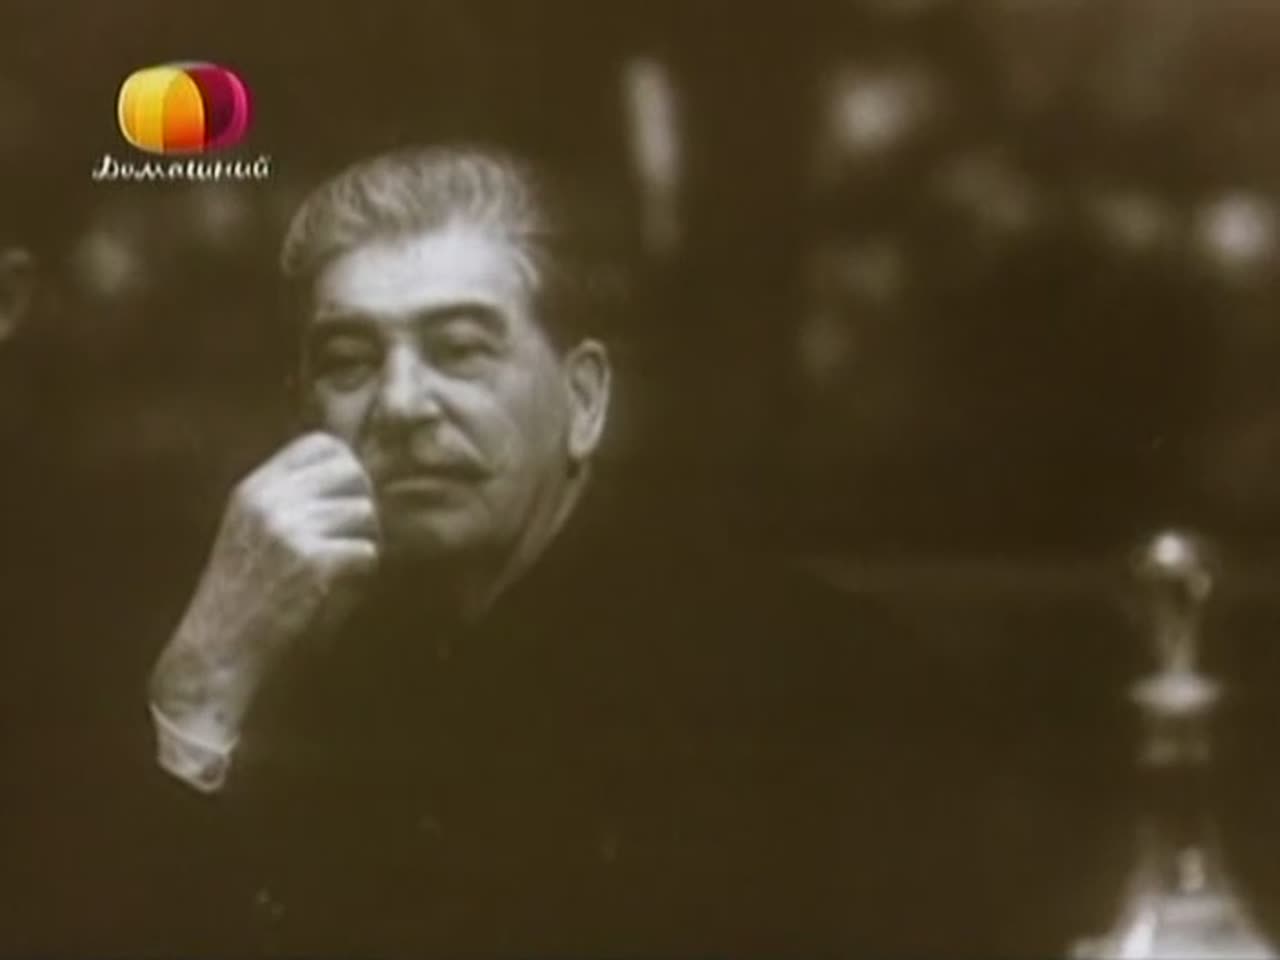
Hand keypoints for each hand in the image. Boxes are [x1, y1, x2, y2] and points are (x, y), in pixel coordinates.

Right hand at [149, 432, 379, 748]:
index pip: (320, 443)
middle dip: (360, 502)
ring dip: (364, 539)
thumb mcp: (248, 529)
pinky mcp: (311, 563)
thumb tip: (353, 472)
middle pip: (351, 471)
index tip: (343, 498)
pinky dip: (362, 570)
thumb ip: (288, 498)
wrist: (217, 650)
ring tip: (343, 565)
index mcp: (253, 488)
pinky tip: (340, 586)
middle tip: (351, 534)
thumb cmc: (240, 595)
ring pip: (364, 512)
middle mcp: (269, 501)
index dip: (344, 466)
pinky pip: (365, 550)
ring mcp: (290, 530)